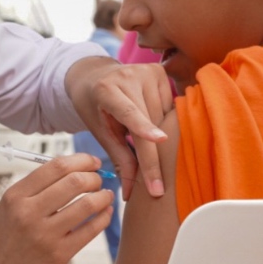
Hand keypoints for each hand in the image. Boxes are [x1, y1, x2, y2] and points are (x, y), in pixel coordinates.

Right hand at [0, 153, 113, 263]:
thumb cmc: (3, 243)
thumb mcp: (8, 209)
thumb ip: (35, 189)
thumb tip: (71, 170)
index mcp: (15, 196)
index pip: (56, 166)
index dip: (81, 160)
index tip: (92, 162)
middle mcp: (28, 212)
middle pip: (75, 181)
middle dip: (94, 177)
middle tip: (99, 180)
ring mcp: (45, 234)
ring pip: (87, 204)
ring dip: (103, 196)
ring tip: (105, 196)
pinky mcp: (59, 254)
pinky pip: (91, 229)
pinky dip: (103, 217)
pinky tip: (104, 214)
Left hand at [65, 57, 173, 199]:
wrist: (93, 76)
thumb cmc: (94, 108)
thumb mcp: (100, 132)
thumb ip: (119, 158)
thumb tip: (131, 193)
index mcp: (106, 90)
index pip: (128, 112)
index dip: (144, 127)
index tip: (160, 140)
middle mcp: (128, 76)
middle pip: (150, 121)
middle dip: (153, 156)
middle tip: (154, 187)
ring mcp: (145, 70)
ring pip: (163, 115)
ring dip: (158, 136)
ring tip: (141, 137)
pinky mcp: (159, 70)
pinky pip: (169, 105)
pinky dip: (163, 121)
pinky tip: (152, 122)